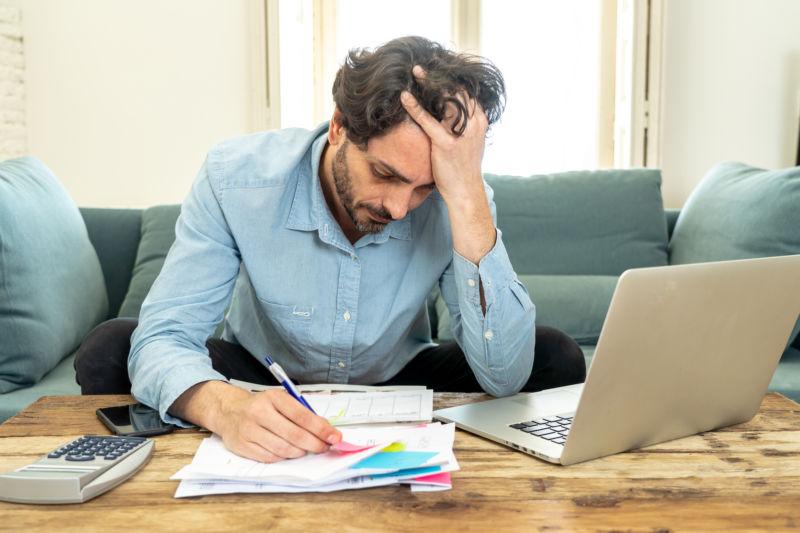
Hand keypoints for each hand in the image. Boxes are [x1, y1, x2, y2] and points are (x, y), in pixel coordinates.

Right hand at [214, 386, 341, 462]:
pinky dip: (283, 457)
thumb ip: (302, 412)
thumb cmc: (262, 406)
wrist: (228, 411)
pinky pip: (270, 458)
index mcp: (273, 398)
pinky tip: (288, 452)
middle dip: (314, 444)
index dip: (321, 429)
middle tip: (324, 447)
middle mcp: (259, 413)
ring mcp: (249, 430)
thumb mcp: (281, 401)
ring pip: (283, 449)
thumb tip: (326, 430)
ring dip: (299, 452)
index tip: (335, 437)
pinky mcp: (242, 446)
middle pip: (294, 435)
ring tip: (305, 449)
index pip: (302, 416)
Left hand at [400, 65, 488, 205]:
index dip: (450, 79)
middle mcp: (473, 123)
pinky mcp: (446, 144)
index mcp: (480, 120)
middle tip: (423, 66)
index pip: (466, 92)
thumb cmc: (464, 166)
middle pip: (456, 91)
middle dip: (440, 76)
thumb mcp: (470, 140)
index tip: (437, 68)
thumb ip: (464, 124)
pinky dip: (415, 107)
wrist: (465, 191)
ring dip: (428, 84)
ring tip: (415, 72)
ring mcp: (461, 134)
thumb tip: (452, 110)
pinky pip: (428, 121)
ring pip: (445, 101)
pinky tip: (404, 97)